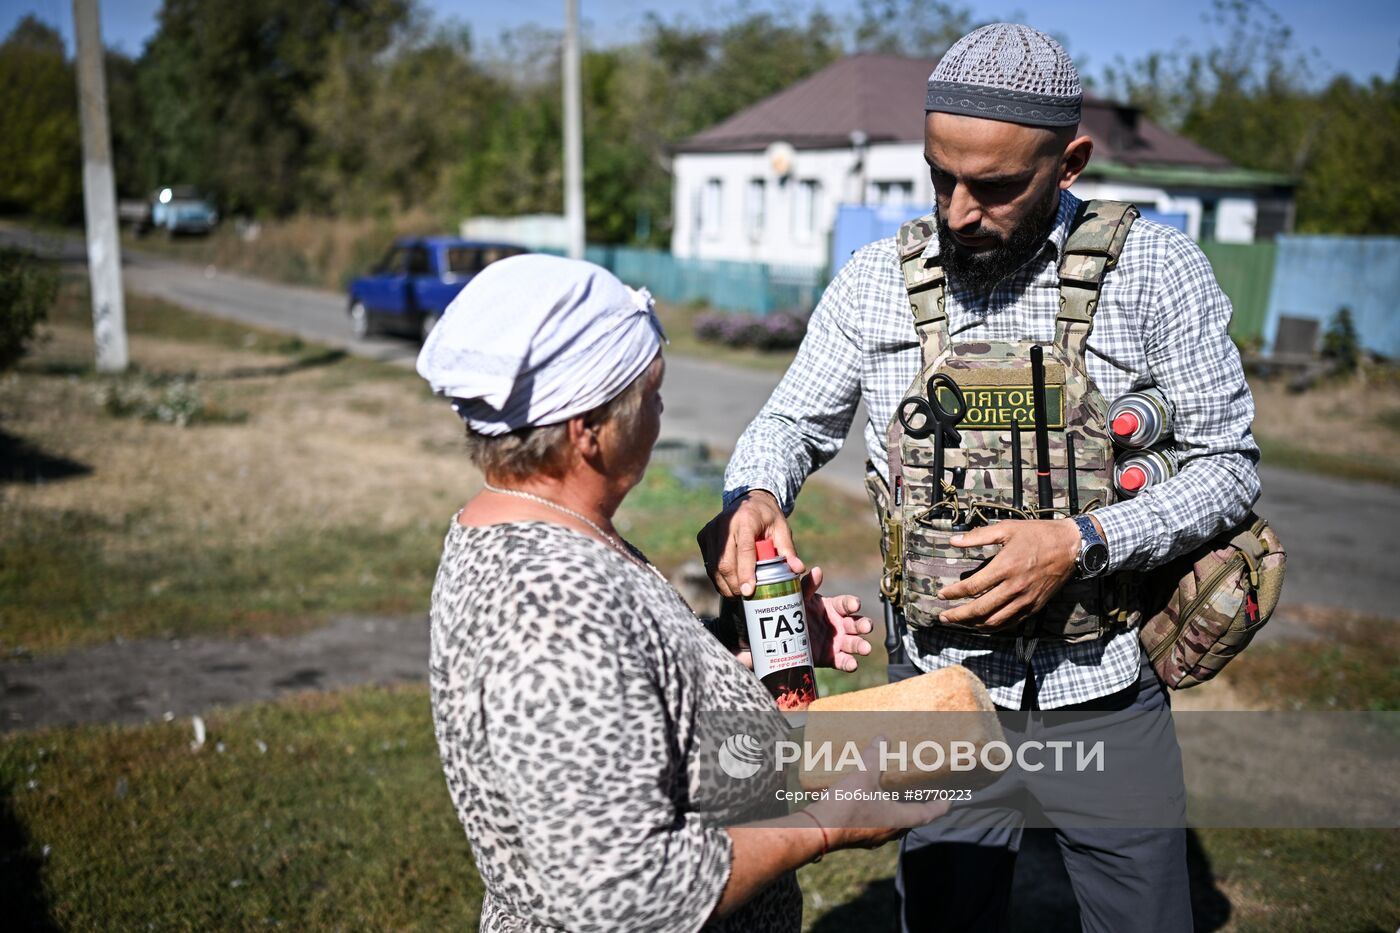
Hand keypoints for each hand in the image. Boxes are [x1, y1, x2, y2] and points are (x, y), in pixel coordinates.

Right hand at [697, 490, 804, 597]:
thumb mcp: (781, 529)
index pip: (744, 550)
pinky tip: (729, 584)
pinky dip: (718, 578)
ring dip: (725, 585)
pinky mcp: (703, 536)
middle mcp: (725, 523)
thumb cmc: (767, 518)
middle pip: (725, 562)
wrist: (748, 500)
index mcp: (746, 519)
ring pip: (714, 566)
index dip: (746, 573)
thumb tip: (798, 570)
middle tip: (746, 596)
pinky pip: (709, 564)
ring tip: (738, 594)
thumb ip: (788, 550)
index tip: (749, 591)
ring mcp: (711, 529)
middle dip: (734, 584)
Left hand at [803, 566, 872, 672]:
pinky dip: (849, 663)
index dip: (852, 603)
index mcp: (834, 607)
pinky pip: (843, 661)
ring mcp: (838, 642)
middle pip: (856, 624)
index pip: (846, 604)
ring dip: (861, 645)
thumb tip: (817, 570)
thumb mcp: (800, 598)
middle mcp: (840, 624)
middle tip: (866, 626)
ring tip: (865, 648)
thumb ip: (807, 585)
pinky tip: (852, 664)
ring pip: (854, 643)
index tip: (855, 604)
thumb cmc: (796, 613)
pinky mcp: (833, 658)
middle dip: (863, 625)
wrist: (783, 638)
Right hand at [807, 739, 949, 849]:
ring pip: (892, 825)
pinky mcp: (856, 837)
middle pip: (910, 822)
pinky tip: (868, 804)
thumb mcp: (863, 776)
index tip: (948, 800)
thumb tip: (883, 739)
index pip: (926, 814)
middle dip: (917, 809)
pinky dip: (878, 814)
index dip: (939, 806)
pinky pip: (875, 826)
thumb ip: (874, 757)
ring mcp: (872, 838)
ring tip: (895, 797)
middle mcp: (889, 832)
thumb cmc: (847, 805)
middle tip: (921, 795)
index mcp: (898, 820)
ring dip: (896, 812)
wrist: (817, 829)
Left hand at [935, 518, 1081, 628]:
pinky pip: (1010, 622)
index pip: (973, 587)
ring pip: (995, 621)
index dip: (954, 593)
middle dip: (958, 615)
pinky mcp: (1034, 607)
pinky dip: (993, 626)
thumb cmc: (1037, 534)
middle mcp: (1014, 587)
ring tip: (959, 623)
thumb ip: (978, 536)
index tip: (941, 594)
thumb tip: (952, 540)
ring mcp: (1025, 600)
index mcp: (1005, 567)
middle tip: (943, 617)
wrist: (1070, 546)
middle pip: (980, 609)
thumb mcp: (1006, 529)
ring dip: (973, 624)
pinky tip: (982, 624)